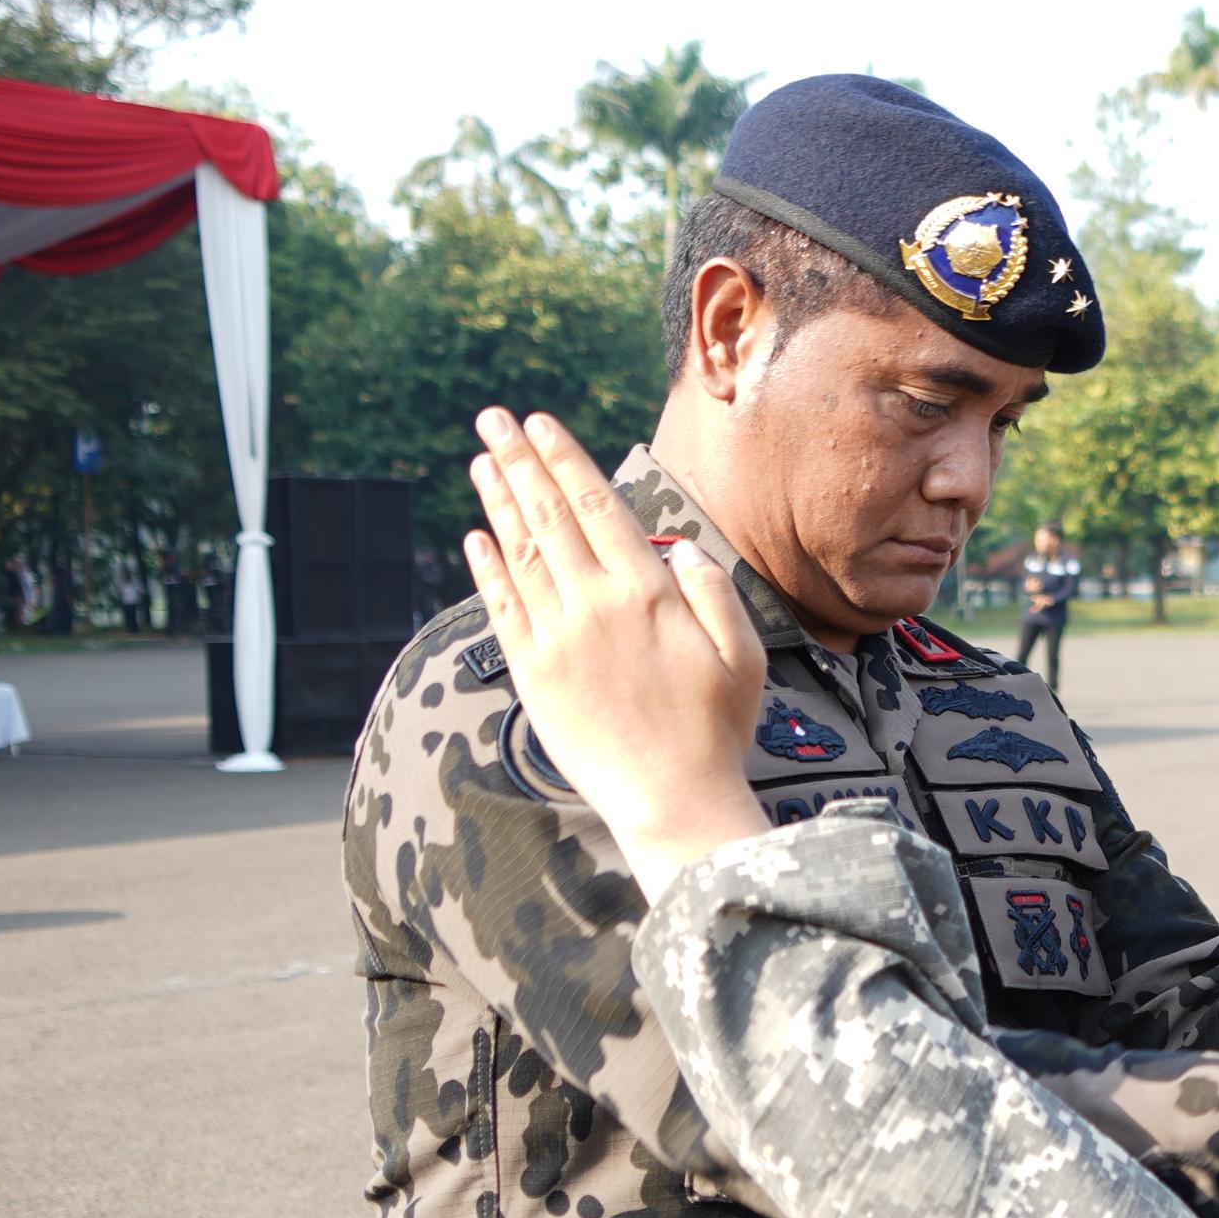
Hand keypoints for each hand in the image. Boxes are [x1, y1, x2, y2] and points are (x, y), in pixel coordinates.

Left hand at [463, 406, 773, 885]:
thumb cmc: (716, 730)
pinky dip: (486, 567)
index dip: (565, 460)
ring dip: (498, 501)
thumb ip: (713, 593)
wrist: (671, 799)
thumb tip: (683, 548)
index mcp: (649, 592)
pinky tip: (476, 537)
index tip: (541, 425)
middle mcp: (596, 604)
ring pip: (519, 553)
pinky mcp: (533, 674)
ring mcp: (559, 638)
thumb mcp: (742, 655)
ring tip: (480, 461)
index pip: (596, 507)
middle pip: (548, 517)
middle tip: (493, 419)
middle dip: (518, 461)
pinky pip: (501, 607)